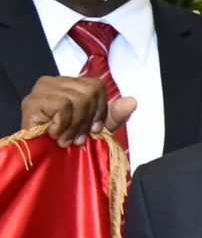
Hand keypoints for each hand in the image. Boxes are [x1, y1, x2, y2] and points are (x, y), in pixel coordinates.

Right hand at [19, 76, 133, 145]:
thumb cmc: (64, 139)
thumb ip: (113, 116)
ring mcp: (42, 88)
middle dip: (87, 121)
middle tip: (77, 139)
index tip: (94, 130)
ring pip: (77, 99)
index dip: (100, 111)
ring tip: (66, 139)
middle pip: (88, 93)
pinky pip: (62, 105)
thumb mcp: (94, 128)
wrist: (36, 156)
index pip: (97, 87)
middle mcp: (55, 81)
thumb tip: (133, 101)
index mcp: (70, 84)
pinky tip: (55, 134)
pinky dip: (63, 123)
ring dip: (74, 126)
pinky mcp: (32, 100)